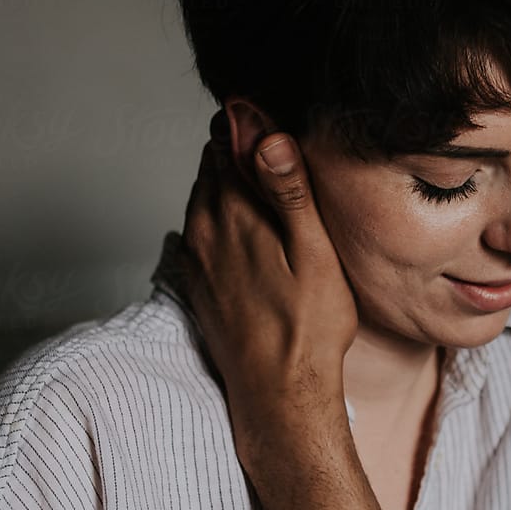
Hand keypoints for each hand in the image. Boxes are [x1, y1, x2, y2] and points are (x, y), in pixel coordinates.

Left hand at [180, 112, 358, 465]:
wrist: (279, 396)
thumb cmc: (308, 328)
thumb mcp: (314, 252)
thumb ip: (287, 188)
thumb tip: (263, 130)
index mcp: (233, 214)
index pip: (226, 142)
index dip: (249, 123)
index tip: (271, 113)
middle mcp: (204, 231)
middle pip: (211, 166)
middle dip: (237, 147)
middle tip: (269, 137)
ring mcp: (196, 259)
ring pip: (204, 198)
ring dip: (228, 182)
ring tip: (263, 175)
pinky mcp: (198, 283)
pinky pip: (201, 231)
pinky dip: (220, 217)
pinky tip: (247, 226)